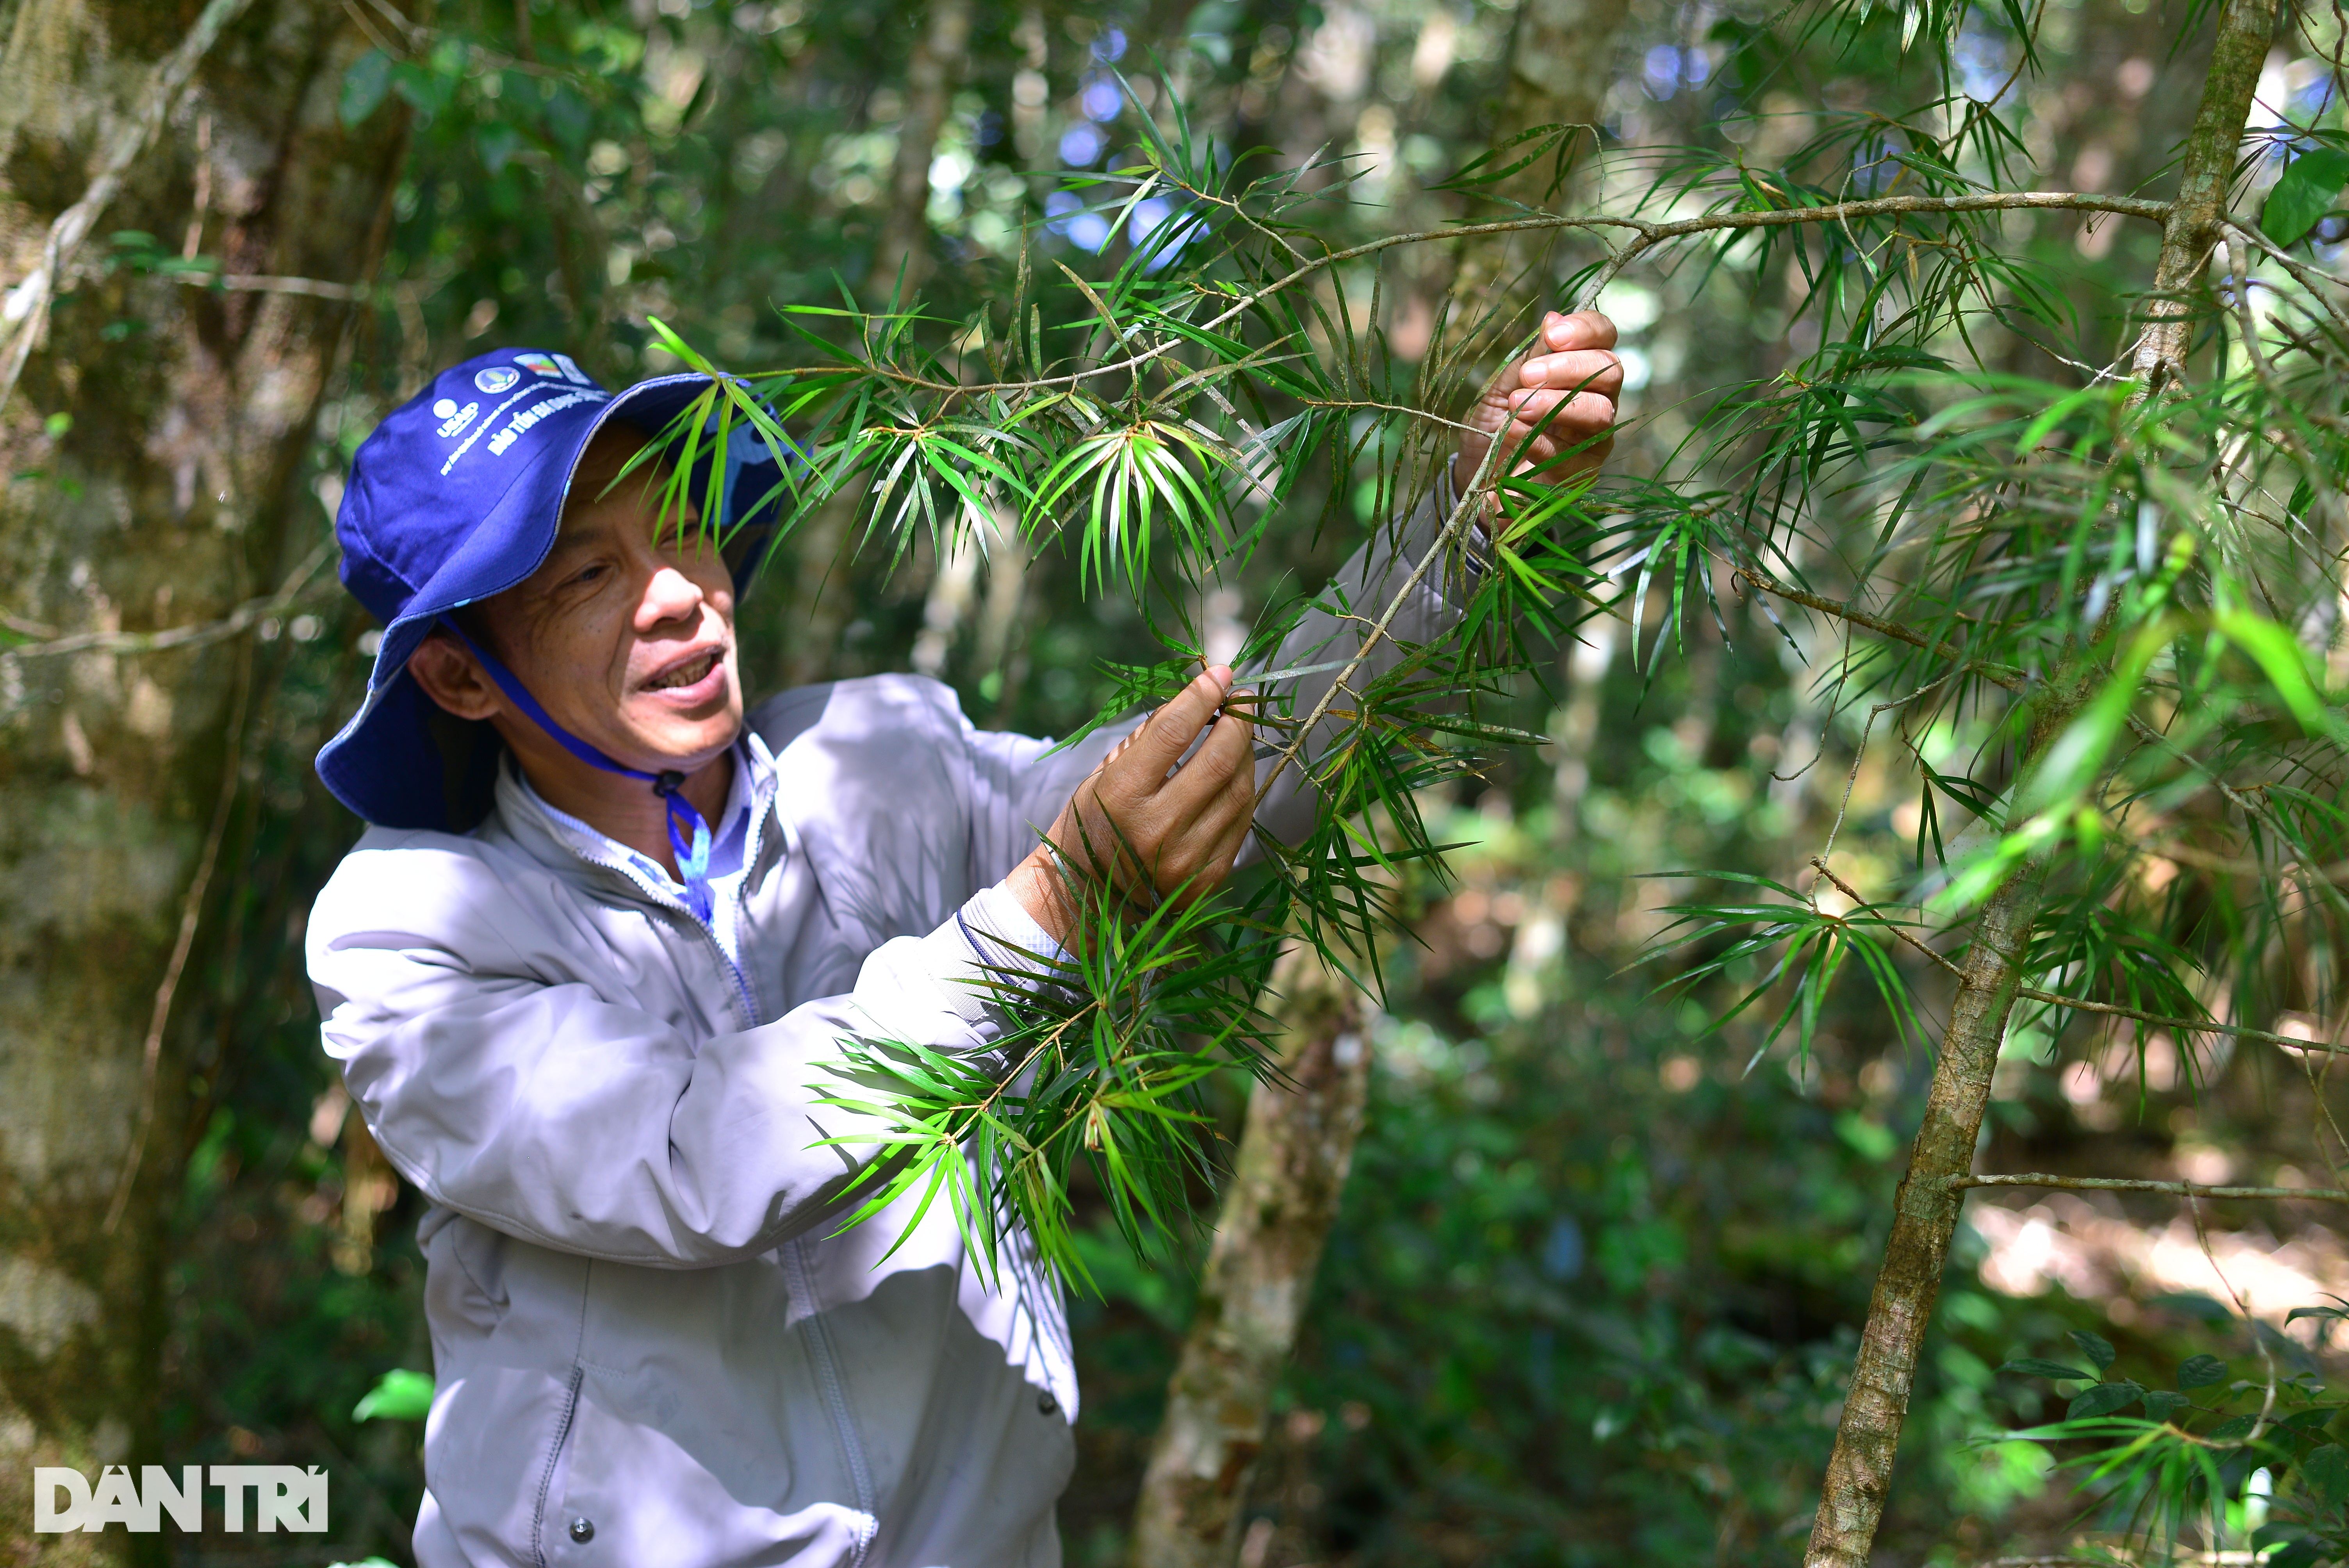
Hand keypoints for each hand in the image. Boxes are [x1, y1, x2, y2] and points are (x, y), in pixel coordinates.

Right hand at [1006, 666, 1257, 945]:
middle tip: (1243, 699)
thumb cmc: (1093, 823)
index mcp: (1120, 797)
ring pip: (1238, 791)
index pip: (1174, 733)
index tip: (1221, 673)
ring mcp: (1186, 860)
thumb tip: (1199, 695)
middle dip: (1238, 721)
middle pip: (1218, 761)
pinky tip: (1236, 774)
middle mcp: (1156, 831)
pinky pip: (1241, 823)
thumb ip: (1149, 736)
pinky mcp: (1208, 881)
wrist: (1085, 897)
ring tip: (1240, 733)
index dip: (1202, 696)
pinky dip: (1243, 791)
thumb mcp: (1104, 774)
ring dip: (1245, 754)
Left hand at [1453, 309, 1621, 500]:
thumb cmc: (1494, 426)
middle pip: (1610, 370)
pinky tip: (1512, 432)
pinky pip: (1573, 452)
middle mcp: (1598, 400)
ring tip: (1518, 404)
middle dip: (1569, 367)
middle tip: (1528, 375)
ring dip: (1556, 403)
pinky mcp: (1582, 472)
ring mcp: (1595, 438)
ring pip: (1599, 411)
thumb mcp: (1501, 387)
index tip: (1553, 333)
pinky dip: (1540, 438)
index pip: (1604, 337)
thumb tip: (1553, 317)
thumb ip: (1529, 358)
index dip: (1586, 329)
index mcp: (1582, 371)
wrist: (1479, 479)